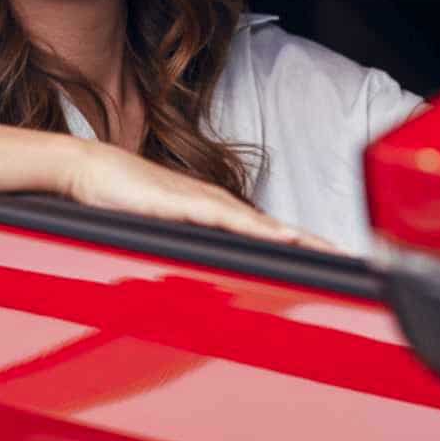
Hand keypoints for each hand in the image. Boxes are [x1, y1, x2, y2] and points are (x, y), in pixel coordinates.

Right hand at [58, 140, 333, 251]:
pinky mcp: (185, 203)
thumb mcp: (159, 229)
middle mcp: (215, 204)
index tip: (329, 262)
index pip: (264, 233)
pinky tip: (281, 238)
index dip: (298, 247)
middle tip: (349, 261)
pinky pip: (230, 219)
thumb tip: (202, 271)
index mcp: (212, 213)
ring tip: (328, 253)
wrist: (90, 169)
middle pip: (273, 229)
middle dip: (312, 246)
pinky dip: (259, 229)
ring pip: (259, 224)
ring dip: (295, 239)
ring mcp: (202, 201)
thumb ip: (183, 245)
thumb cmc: (121, 198)